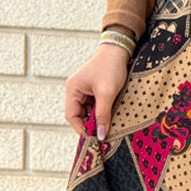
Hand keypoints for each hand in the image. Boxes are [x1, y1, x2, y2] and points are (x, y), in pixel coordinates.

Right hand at [64, 26, 134, 140]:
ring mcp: (85, 91)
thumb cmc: (110, 68)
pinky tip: (111, 117)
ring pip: (89, 112)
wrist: (119, 50)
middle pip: (79, 116)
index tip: (94, 139)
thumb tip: (100, 135)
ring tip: (109, 126)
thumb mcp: (106, 94)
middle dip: (90, 125)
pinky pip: (95, 107)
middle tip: (103, 136)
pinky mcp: (94, 91)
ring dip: (98, 119)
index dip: (82, 129)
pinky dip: (102, 113)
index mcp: (72, 90)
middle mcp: (75, 91)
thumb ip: (103, 115)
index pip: (72, 116)